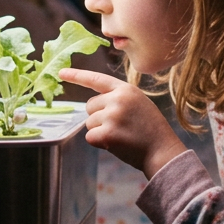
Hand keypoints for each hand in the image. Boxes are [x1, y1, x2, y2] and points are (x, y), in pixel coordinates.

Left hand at [59, 68, 187, 177]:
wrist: (162, 151)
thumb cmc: (150, 130)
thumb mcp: (138, 104)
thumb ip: (118, 99)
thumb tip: (92, 106)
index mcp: (126, 89)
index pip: (97, 79)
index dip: (77, 76)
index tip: (61, 72)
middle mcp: (118, 99)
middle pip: (89, 106)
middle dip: (99, 117)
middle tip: (120, 126)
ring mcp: (112, 116)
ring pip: (89, 123)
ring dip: (100, 131)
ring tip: (122, 135)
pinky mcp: (107, 133)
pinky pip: (90, 137)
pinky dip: (99, 143)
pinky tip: (116, 144)